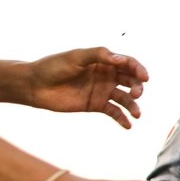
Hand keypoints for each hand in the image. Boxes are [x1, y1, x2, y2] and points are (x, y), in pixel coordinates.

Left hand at [24, 48, 148, 128]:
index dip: (138, 69)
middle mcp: (107, 76)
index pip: (128, 64)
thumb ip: (99, 55)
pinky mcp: (96, 105)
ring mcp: (102, 91)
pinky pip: (114, 112)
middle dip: (137, 87)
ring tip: (137, 114)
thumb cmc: (53, 66)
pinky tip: (128, 125)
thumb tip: (120, 59)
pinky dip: (122, 119)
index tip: (145, 78)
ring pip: (124, 98)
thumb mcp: (76, 57)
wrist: (35, 85)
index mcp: (104, 61)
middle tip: (137, 94)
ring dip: (133, 105)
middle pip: (130, 81)